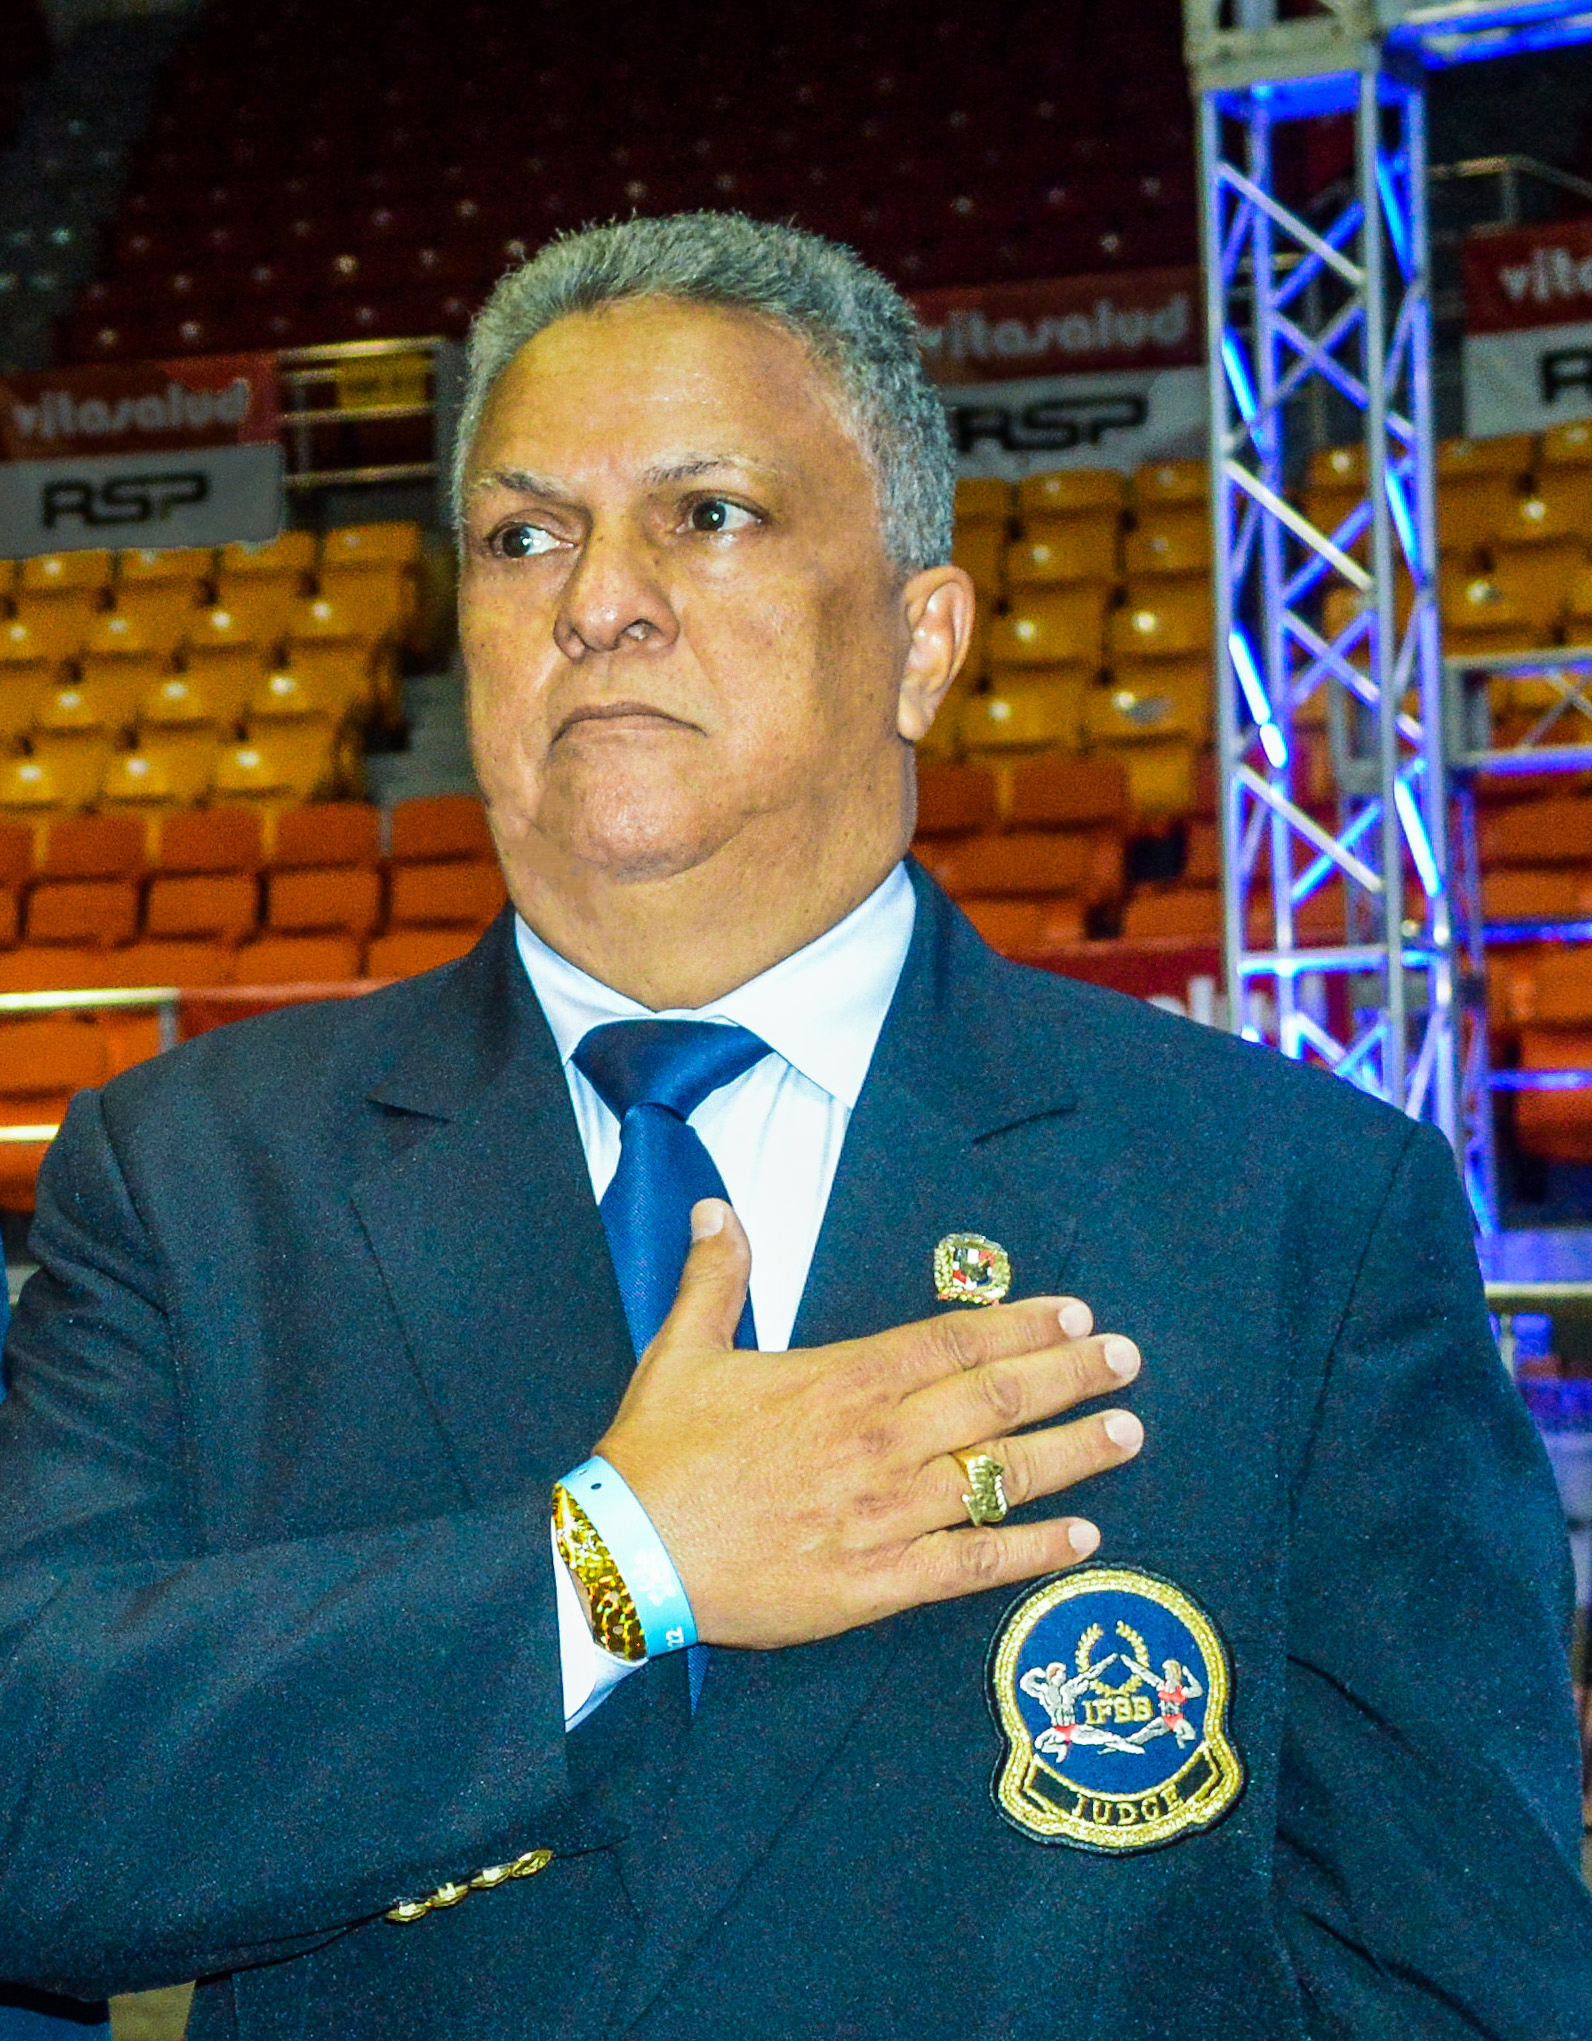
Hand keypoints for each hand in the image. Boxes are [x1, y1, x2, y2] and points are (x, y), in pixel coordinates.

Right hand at [594, 1199, 1143, 1649]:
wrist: (626, 1554)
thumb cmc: (656, 1454)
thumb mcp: (681, 1349)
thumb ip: (716, 1277)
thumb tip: (720, 1207)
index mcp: (840, 1380)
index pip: (953, 1340)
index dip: (1021, 1324)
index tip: (1074, 1314)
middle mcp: (878, 1442)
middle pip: (995, 1400)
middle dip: (1070, 1376)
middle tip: (1128, 1360)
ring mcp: (884, 1514)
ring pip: (1000, 1477)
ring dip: (1072, 1454)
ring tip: (1127, 1434)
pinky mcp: (877, 1584)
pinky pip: (973, 1564)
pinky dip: (1032, 1551)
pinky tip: (1083, 1539)